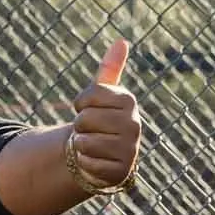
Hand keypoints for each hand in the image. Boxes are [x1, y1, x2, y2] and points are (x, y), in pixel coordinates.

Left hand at [70, 40, 142, 189]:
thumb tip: (122, 42)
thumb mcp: (102, 95)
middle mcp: (134, 124)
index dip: (80, 103)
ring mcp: (130, 149)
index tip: (86, 107)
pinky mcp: (120, 172)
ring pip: (86, 142)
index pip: (90, 95)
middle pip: (85, 119)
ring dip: (81, 145)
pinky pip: (88, 163)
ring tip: (92, 144)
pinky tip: (94, 161)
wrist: (103, 154)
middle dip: (80, 125)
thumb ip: (109, 70)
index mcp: (128, 101)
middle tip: (90, 129)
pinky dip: (85, 163)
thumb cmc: (100, 120)